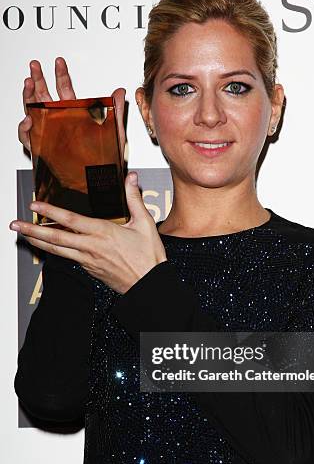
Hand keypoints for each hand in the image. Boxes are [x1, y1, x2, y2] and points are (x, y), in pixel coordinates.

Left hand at [9, 172, 166, 293]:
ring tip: (24, 235)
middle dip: (32, 230)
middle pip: (55, 238)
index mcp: (103, 233)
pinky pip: (68, 258)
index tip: (35, 205)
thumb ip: (134, 199)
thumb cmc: (149, 257)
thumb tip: (131, 178)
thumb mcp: (145, 224)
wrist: (149, 285)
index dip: (50, 212)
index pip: (70, 220)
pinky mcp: (90, 270)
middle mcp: (91, 247)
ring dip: (38, 242)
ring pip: (57, 250)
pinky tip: (50, 247)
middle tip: (15, 224)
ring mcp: (88, 260)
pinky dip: (55, 252)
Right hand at [18, 57, 125, 157]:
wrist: (97, 180)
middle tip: (35, 66)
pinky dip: (25, 128)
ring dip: (28, 97)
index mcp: (73, 115)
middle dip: (37, 79)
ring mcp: (48, 133)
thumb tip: (120, 90)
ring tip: (28, 85)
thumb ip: (116, 111)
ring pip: (32, 112)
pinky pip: (28, 137)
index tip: (59, 62)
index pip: (64, 90)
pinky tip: (29, 119)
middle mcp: (58, 122)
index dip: (61, 75)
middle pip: (43, 96)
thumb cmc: (104, 159)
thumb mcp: (114, 132)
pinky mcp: (42, 148)